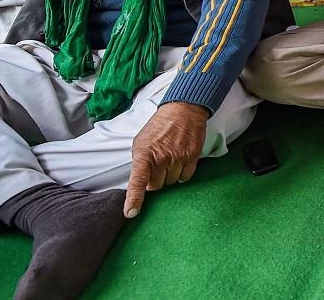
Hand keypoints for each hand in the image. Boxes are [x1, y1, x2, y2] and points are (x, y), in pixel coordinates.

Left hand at [124, 102, 208, 217]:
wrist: (183, 110)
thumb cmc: (159, 126)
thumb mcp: (141, 141)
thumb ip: (140, 162)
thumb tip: (141, 182)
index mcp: (144, 154)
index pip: (137, 181)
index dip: (133, 199)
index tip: (130, 213)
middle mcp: (161, 158)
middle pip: (156, 186)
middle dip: (155, 180)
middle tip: (157, 165)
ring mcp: (178, 158)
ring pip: (171, 182)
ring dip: (169, 175)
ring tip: (169, 158)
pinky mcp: (192, 157)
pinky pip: (185, 177)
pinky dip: (182, 173)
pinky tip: (180, 161)